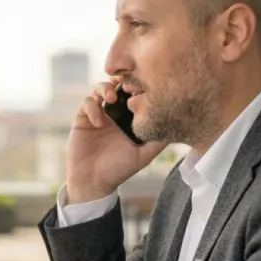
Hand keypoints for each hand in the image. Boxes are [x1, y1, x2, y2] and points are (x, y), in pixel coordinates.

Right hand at [66, 81, 166, 202]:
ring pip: (101, 87)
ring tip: (111, 98)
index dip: (139, 86)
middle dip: (122, 79)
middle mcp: (115, 112)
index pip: (136, 93)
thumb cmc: (119, 169)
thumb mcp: (144, 155)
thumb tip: (176, 125)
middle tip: (127, 87)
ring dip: (105, 88)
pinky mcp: (83, 118)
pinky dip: (92, 107)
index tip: (144, 90)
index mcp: (130, 117)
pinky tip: (98, 122)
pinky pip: (87, 102)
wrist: (93, 181)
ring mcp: (99, 113)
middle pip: (118, 84)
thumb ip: (158, 141)